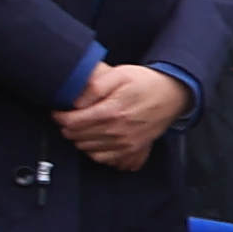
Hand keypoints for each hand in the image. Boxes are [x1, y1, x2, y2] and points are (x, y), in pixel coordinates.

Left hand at [53, 62, 190, 169]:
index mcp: (112, 111)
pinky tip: (93, 138)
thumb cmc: (146, 83)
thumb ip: (95, 85)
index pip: (72, 122)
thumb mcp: (120, 74)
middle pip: (76, 136)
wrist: (173, 95)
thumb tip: (75, 102)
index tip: (59, 111)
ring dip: (78, 137)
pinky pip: (101, 157)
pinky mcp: (131, 148)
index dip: (59, 116)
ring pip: (85, 147)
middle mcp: (118, 130)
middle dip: (68, 126)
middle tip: (70, 116)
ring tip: (81, 126)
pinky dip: (92, 150)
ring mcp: (125, 142)